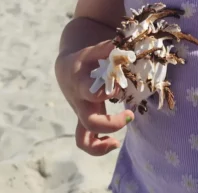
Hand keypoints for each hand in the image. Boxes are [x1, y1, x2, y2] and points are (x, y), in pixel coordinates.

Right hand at [55, 40, 134, 155]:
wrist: (67, 71)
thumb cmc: (84, 60)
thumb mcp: (92, 52)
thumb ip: (107, 49)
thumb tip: (124, 49)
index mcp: (81, 85)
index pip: (92, 93)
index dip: (107, 93)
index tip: (119, 88)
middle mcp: (80, 104)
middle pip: (90, 122)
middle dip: (111, 124)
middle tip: (131, 115)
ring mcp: (81, 115)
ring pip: (82, 140)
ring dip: (99, 147)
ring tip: (117, 142)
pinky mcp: (84, 122)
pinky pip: (87, 142)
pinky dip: (99, 147)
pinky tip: (114, 142)